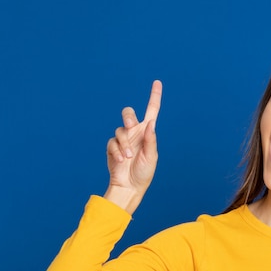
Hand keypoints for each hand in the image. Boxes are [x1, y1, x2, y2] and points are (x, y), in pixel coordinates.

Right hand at [104, 80, 161, 212]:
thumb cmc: (143, 173)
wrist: (129, 187)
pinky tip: (122, 160)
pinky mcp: (113, 147)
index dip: (154, 97)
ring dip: (124, 143)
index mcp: (147, 133)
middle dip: (128, 116)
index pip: (152, 111)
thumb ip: (150, 140)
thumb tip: (151, 123)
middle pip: (128, 114)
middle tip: (130, 125)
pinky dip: (117, 151)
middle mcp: (135, 133)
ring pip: (120, 130)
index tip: (157, 83)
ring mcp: (123, 140)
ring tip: (128, 157)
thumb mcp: (151, 157)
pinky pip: (112, 142)